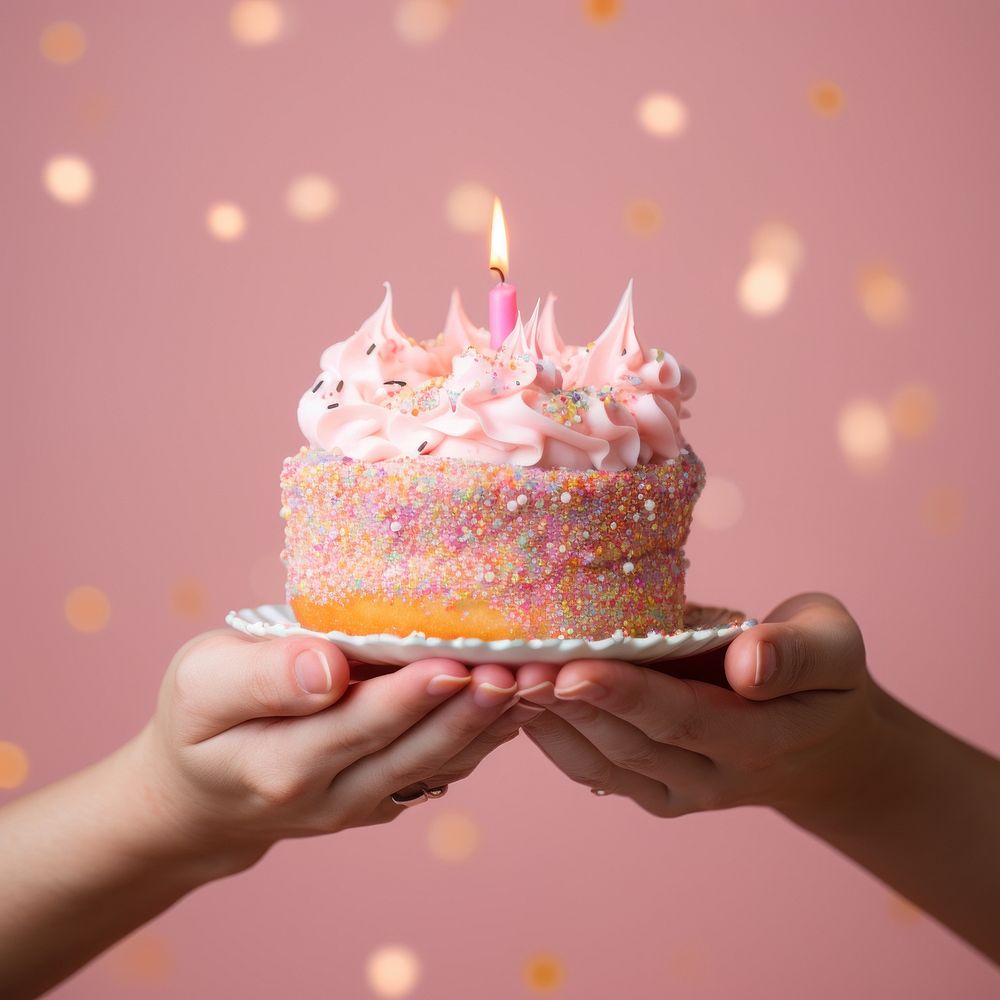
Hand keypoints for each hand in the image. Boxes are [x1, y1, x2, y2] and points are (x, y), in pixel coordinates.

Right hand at [132, 632, 539, 873]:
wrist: (201, 797)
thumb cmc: (199, 720)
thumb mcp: (202, 685)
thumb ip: (262, 677)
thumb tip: (327, 669)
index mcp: (283, 763)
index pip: (360, 725)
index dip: (412, 695)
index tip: (458, 663)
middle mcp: (334, 795)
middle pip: (416, 749)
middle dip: (473, 709)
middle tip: (524, 668)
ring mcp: (366, 802)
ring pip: (441, 762)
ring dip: (494, 724)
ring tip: (542, 681)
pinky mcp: (387, 795)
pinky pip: (443, 767)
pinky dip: (485, 735)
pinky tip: (523, 702)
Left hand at [514, 593, 879, 817]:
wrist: (824, 746)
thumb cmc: (823, 676)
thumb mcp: (834, 647)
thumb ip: (798, 653)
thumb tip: (748, 663)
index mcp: (761, 739)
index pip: (683, 718)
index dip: (625, 695)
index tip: (571, 669)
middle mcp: (714, 777)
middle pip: (628, 742)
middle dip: (566, 704)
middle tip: (510, 665)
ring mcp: (678, 792)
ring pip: (601, 760)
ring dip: (546, 722)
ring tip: (498, 678)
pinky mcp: (652, 790)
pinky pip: (593, 768)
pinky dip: (551, 735)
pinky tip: (514, 697)